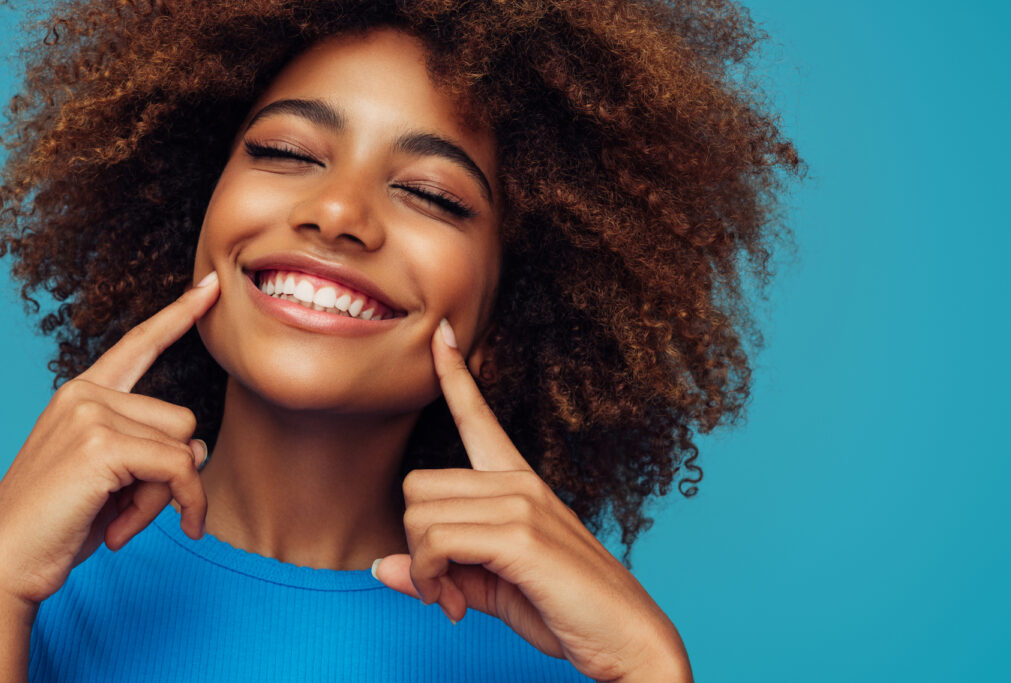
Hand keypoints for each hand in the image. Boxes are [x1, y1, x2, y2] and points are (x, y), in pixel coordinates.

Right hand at [0, 271, 219, 606]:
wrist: (2, 565)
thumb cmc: (55, 526)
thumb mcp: (112, 481)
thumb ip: (152, 452)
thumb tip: (199, 445)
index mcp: (80, 394)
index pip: (139, 345)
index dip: (178, 315)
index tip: (210, 286)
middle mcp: (84, 393)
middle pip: (181, 420)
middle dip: (169, 475)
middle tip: (123, 510)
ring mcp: (90, 414)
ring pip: (183, 446)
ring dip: (165, 495)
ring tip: (114, 520)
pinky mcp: (101, 445)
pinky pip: (178, 470)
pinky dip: (177, 504)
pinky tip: (123, 533)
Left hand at [371, 319, 691, 681]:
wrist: (629, 642)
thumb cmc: (565, 611)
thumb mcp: (493, 586)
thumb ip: (440, 570)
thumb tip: (381, 566)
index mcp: (518, 483)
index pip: (479, 416)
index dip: (454, 376)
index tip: (442, 335)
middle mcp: (518, 482)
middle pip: (417, 486)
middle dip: (415, 543)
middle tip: (442, 587)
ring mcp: (521, 504)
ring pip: (420, 514)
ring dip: (423, 567)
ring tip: (453, 599)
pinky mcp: (520, 536)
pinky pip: (436, 541)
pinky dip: (431, 578)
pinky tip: (456, 604)